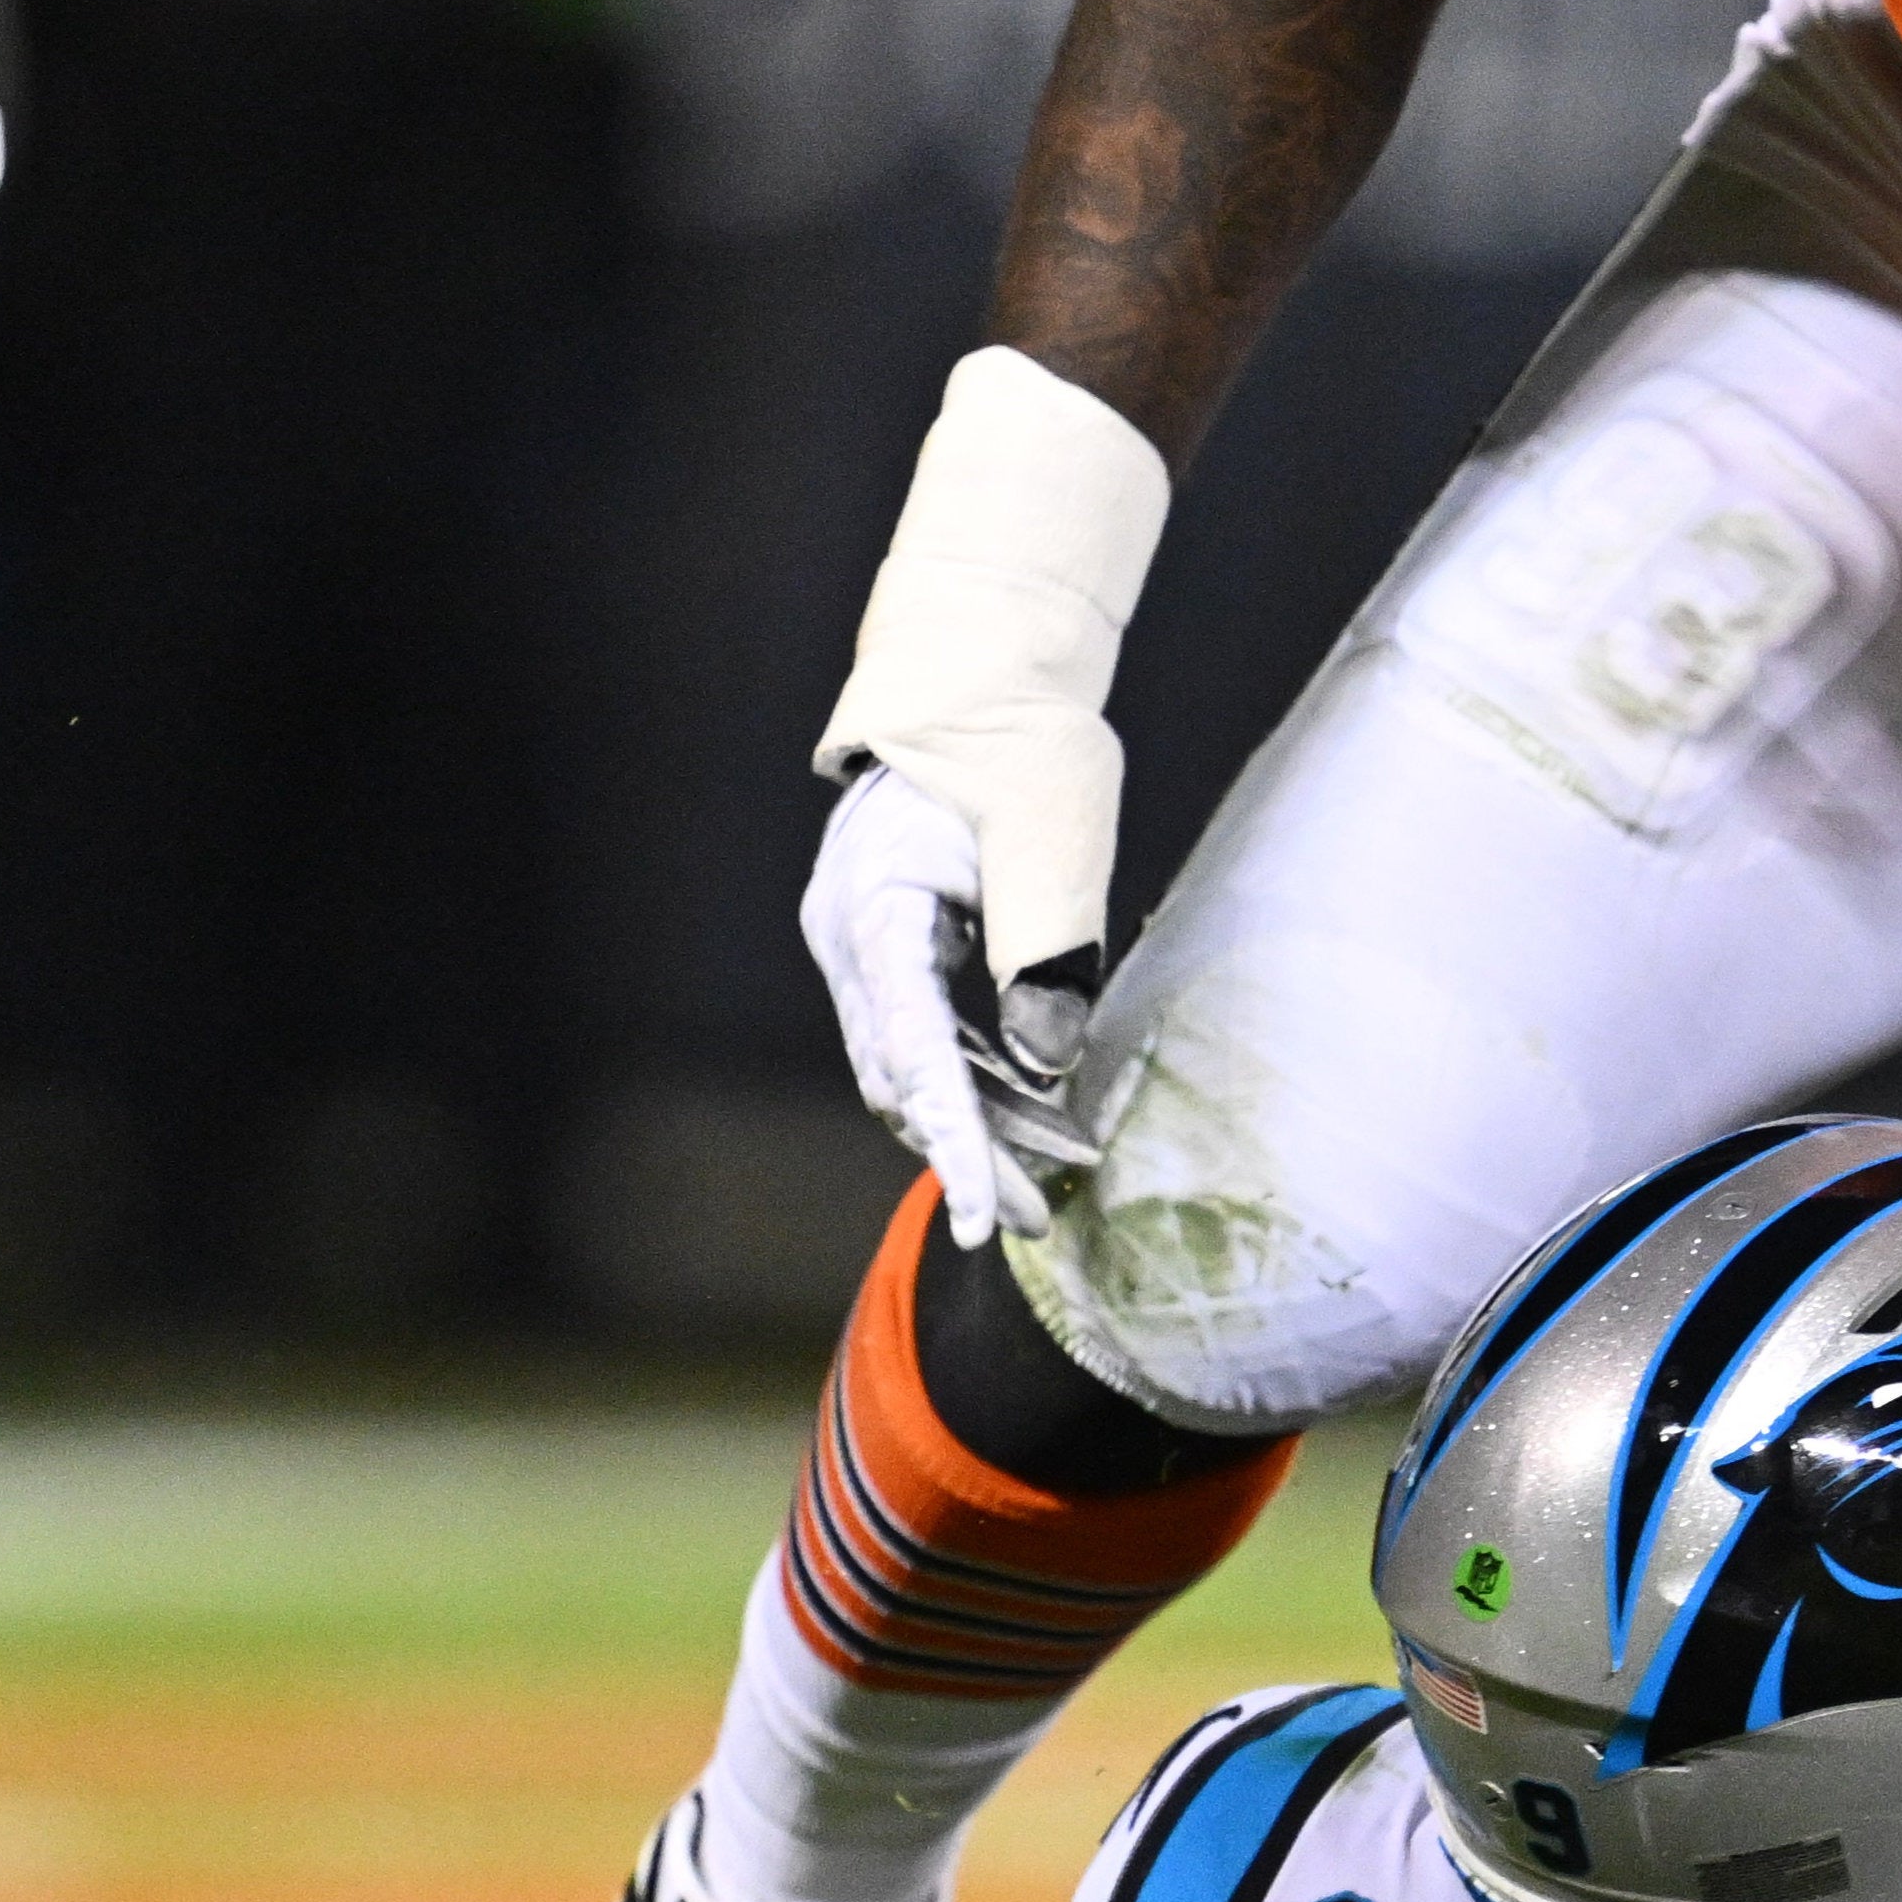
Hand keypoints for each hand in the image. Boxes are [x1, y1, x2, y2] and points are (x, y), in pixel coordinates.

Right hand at [798, 764, 1103, 1246]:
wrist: (978, 677)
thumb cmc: (1018, 740)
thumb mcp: (1050, 829)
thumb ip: (1046, 942)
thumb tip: (1043, 1068)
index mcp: (874, 910)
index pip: (910, 1051)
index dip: (949, 1142)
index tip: (978, 1216)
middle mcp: (851, 940)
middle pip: (900, 1075)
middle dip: (963, 1155)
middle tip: (1024, 1224)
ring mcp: (866, 946)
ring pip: (911, 1065)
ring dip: (972, 1129)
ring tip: (1038, 1198)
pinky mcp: (897, 947)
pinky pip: (928, 1035)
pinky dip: (974, 1082)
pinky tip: (1027, 1123)